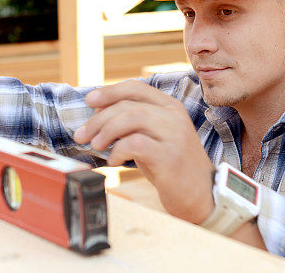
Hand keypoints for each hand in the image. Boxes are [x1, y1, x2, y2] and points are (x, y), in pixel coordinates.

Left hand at [73, 80, 214, 223]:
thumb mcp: (154, 137)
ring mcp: (174, 135)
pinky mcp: (170, 157)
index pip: (137, 87)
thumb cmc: (172, 166)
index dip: (110, 91)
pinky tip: (114, 161)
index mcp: (171, 106)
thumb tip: (98, 111)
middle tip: (82, 134)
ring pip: (132, 117)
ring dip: (106, 131)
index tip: (89, 100)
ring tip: (96, 145)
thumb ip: (133, 123)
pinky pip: (136, 143)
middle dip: (99, 118)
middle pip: (129, 104)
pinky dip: (118, 150)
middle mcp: (174, 116)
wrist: (202, 196)